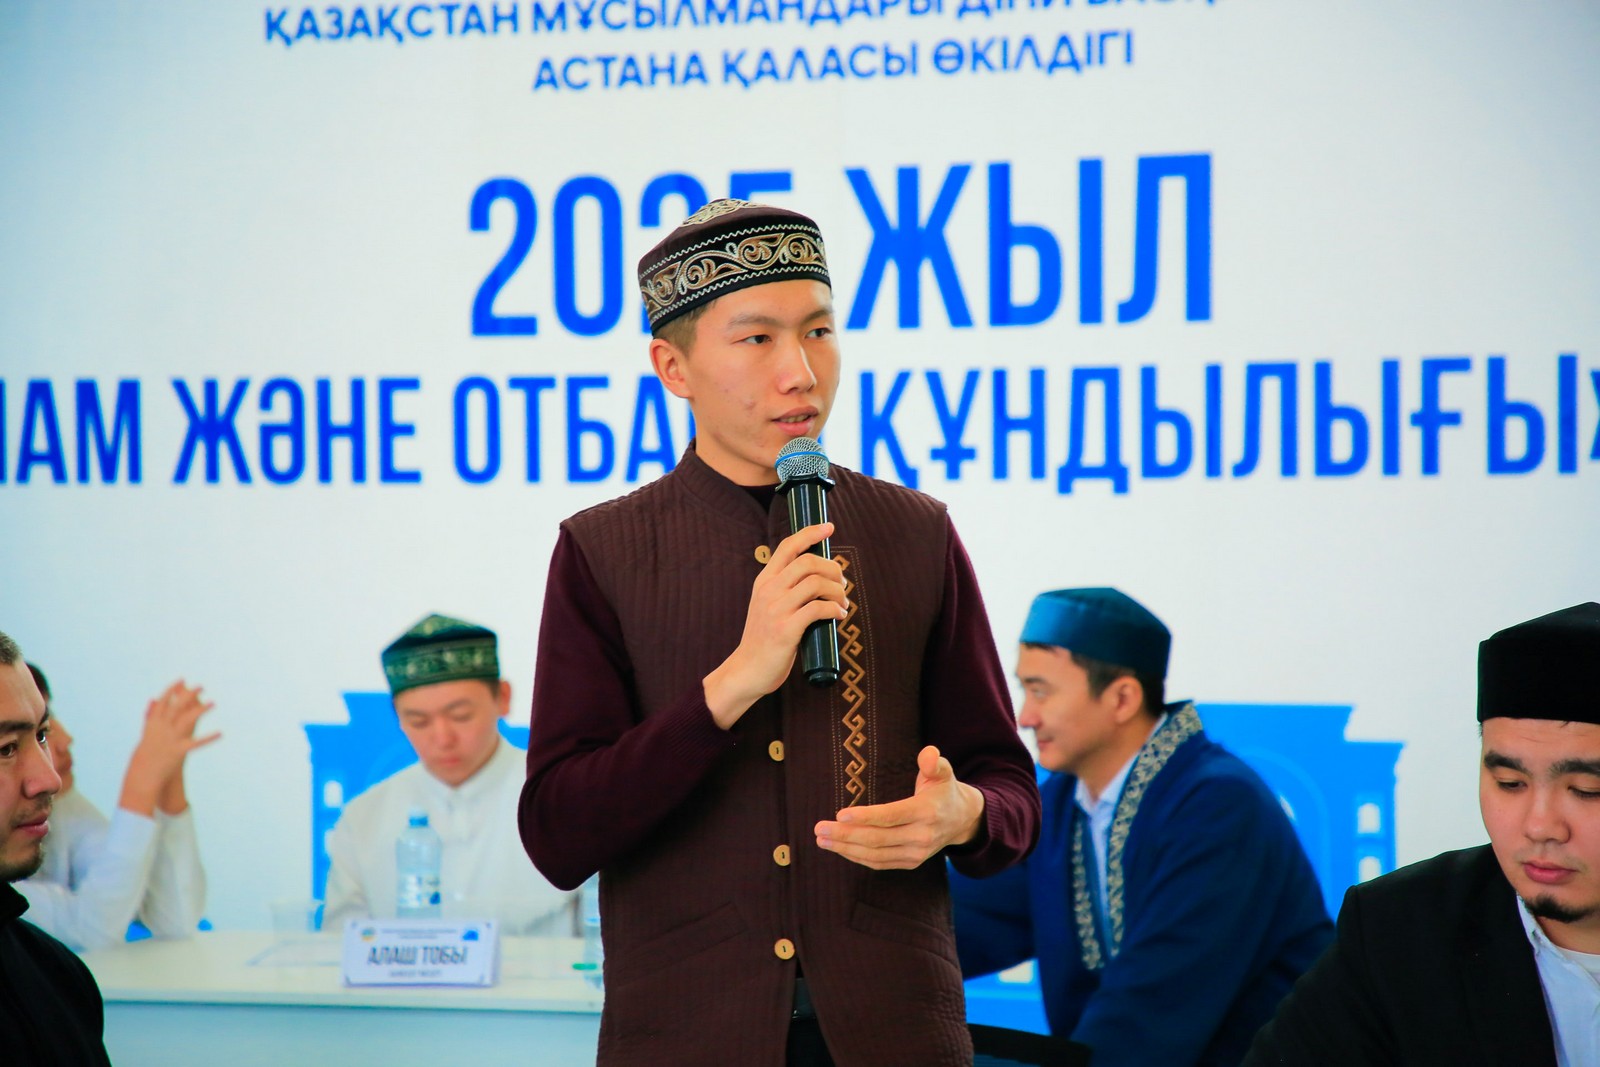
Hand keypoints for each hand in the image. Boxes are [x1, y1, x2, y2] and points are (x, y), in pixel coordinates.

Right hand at [119, 681, 220, 816]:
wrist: (142, 773)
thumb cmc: (145, 752)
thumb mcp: (147, 732)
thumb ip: (151, 715)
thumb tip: (152, 699)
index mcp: (153, 723)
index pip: (163, 702)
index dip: (173, 689)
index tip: (182, 679)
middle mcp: (161, 728)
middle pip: (177, 707)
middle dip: (189, 694)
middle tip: (202, 685)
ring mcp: (170, 739)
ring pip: (187, 720)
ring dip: (201, 710)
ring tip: (214, 702)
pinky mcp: (178, 750)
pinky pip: (196, 743)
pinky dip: (209, 738)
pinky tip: (220, 733)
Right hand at [703, 523, 847, 728]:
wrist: (748, 670)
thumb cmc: (764, 638)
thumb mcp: (767, 605)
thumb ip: (785, 589)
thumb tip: (819, 576)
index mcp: (764, 581)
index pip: (788, 546)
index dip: (810, 533)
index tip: (829, 526)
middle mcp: (768, 591)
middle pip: (808, 562)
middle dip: (833, 569)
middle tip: (842, 583)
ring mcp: (776, 610)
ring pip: (816, 583)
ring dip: (838, 591)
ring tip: (842, 602)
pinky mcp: (786, 630)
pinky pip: (818, 609)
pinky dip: (834, 609)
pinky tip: (838, 615)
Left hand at [813, 746, 985, 869]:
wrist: (962, 820)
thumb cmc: (943, 790)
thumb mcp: (942, 772)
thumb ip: (934, 761)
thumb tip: (928, 754)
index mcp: (927, 812)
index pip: (892, 816)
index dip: (866, 817)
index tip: (840, 813)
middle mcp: (922, 836)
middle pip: (878, 839)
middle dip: (845, 835)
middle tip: (819, 828)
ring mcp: (917, 853)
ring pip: (876, 855)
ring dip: (846, 849)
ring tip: (822, 839)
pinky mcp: (911, 862)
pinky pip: (880, 863)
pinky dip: (857, 857)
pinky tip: (840, 848)